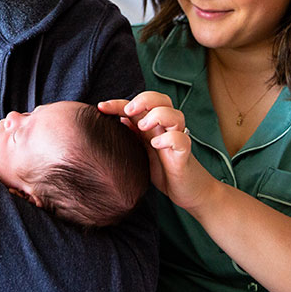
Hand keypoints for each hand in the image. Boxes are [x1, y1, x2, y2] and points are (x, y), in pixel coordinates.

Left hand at [100, 92, 209, 211]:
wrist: (189, 192)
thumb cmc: (165, 170)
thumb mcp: (143, 150)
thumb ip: (134, 134)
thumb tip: (118, 118)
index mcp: (155, 126)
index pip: (139, 105)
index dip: (119, 102)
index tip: (100, 106)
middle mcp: (167, 129)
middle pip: (162, 99)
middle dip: (144, 100)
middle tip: (128, 111)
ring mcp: (178, 140)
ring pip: (175, 115)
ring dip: (157, 116)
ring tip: (142, 127)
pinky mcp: (185, 155)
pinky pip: (182, 140)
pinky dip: (169, 139)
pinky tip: (156, 145)